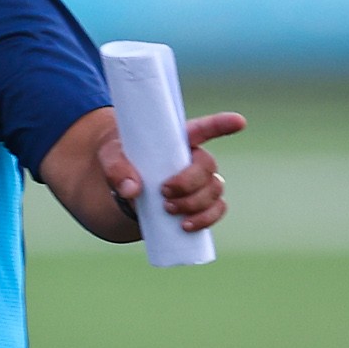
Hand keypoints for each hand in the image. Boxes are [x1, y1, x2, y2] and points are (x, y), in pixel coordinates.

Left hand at [99, 110, 245, 232]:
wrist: (121, 186)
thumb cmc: (120, 160)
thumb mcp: (109, 156)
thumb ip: (116, 168)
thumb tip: (132, 190)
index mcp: (177, 139)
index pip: (203, 128)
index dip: (221, 124)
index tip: (239, 122)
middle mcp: (194, 158)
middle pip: (207, 166)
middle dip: (189, 182)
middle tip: (164, 192)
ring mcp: (200, 181)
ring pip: (214, 190)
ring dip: (195, 203)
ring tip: (168, 209)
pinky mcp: (199, 203)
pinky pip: (216, 210)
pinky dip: (205, 219)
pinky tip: (187, 226)